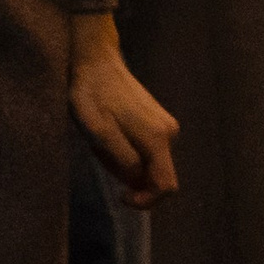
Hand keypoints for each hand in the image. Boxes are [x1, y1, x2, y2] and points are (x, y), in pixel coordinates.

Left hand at [68, 13, 179, 208]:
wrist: (97, 62)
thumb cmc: (93, 97)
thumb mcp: (99, 133)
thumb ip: (123, 159)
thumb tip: (138, 180)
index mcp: (158, 137)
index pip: (167, 186)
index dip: (146, 201)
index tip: (120, 195)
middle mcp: (169, 132)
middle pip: (158, 175)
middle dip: (132, 180)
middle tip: (104, 159)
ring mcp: (165, 124)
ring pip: (151, 164)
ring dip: (127, 165)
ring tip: (103, 144)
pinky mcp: (157, 119)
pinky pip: (147, 151)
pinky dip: (129, 153)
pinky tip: (110, 136)